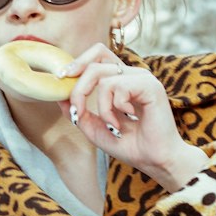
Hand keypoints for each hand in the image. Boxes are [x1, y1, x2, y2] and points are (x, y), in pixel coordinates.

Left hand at [61, 44, 206, 191]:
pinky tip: (127, 121)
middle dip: (79, 87)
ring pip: (103, 76)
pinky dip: (114, 108)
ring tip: (113, 125)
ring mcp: (142, 78)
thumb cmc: (132, 146)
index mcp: (121, 80)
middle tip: (78, 110)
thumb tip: (59, 95)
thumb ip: (79, 112)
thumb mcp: (96, 129)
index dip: (77, 62)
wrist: (155, 161)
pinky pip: (118, 86)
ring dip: (100, 106)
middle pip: (95, 60)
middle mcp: (132, 75)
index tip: (61, 79)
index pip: (98, 55)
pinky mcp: (150, 85)